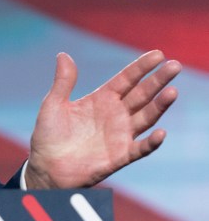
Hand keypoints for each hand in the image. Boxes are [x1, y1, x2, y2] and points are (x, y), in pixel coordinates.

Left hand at [25, 50, 180, 189]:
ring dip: (160, 106)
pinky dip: (151, 143)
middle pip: (142, 94)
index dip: (141, 67)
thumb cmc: (49, 134)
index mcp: (102, 99)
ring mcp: (120, 135)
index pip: (127, 79)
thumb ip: (63, 81)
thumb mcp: (53, 104)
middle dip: (158, 80)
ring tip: (172, 91)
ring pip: (146, 118)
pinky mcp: (119, 156)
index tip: (158, 54)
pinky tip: (161, 133)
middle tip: (175, 65)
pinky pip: (140, 149)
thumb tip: (63, 55)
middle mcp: (116, 115)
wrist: (45, 166)